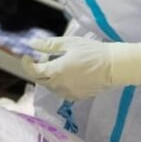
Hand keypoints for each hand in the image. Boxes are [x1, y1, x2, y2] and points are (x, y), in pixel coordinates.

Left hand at [21, 31, 140, 99]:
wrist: (114, 66)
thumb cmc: (92, 51)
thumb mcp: (69, 44)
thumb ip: (49, 45)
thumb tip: (32, 44)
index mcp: (57, 71)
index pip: (34, 71)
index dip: (27, 64)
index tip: (26, 56)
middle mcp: (60, 85)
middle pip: (41, 80)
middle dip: (38, 70)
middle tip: (44, 58)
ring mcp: (69, 93)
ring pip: (51, 86)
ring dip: (49, 76)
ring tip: (58, 64)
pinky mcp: (77, 97)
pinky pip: (62, 91)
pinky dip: (59, 83)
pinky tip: (67, 73)